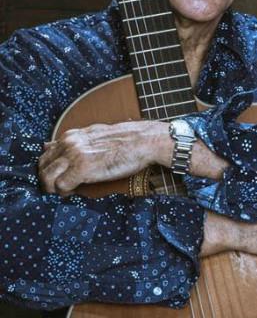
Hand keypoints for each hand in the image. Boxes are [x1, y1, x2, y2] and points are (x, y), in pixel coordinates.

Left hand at [38, 121, 169, 195]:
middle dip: (47, 179)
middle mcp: (69, 143)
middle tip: (59, 187)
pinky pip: (61, 186)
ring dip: (52, 188)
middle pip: (43, 166)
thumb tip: (50, 145)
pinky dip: (65, 192)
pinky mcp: (82, 169)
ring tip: (65, 190)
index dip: (50, 168)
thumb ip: (73, 140)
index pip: (46, 154)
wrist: (144, 141)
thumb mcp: (95, 134)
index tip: (59, 176)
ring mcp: (75, 156)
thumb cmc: (126, 140)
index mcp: (71, 135)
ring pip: (46, 177)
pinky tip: (75, 191)